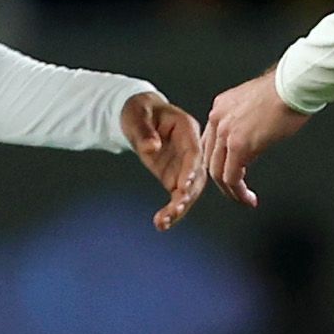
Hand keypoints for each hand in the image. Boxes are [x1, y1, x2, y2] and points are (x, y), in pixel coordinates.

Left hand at [123, 90, 203, 228]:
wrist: (138, 116)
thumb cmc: (139, 110)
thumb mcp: (137, 114)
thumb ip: (144, 131)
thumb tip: (152, 148)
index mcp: (187, 130)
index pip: (194, 152)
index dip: (191, 170)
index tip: (184, 186)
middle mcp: (191, 150)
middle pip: (196, 176)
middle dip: (186, 196)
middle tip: (175, 210)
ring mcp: (184, 165)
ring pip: (189, 191)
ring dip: (179, 208)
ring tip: (163, 222)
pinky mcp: (174, 177)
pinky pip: (177, 197)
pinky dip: (171, 210)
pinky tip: (162, 222)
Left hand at [176, 68, 312, 220]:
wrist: (293, 84)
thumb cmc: (286, 89)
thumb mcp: (257, 102)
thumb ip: (248, 120)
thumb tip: (254, 141)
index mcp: (221, 106)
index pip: (210, 141)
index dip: (218, 161)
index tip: (230, 172)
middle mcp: (217, 118)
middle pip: (210, 158)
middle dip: (221, 179)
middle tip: (235, 191)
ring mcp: (226, 132)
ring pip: (217, 171)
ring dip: (230, 190)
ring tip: (242, 198)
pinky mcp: (239, 145)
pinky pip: (232, 176)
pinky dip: (238, 191)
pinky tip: (248, 197)